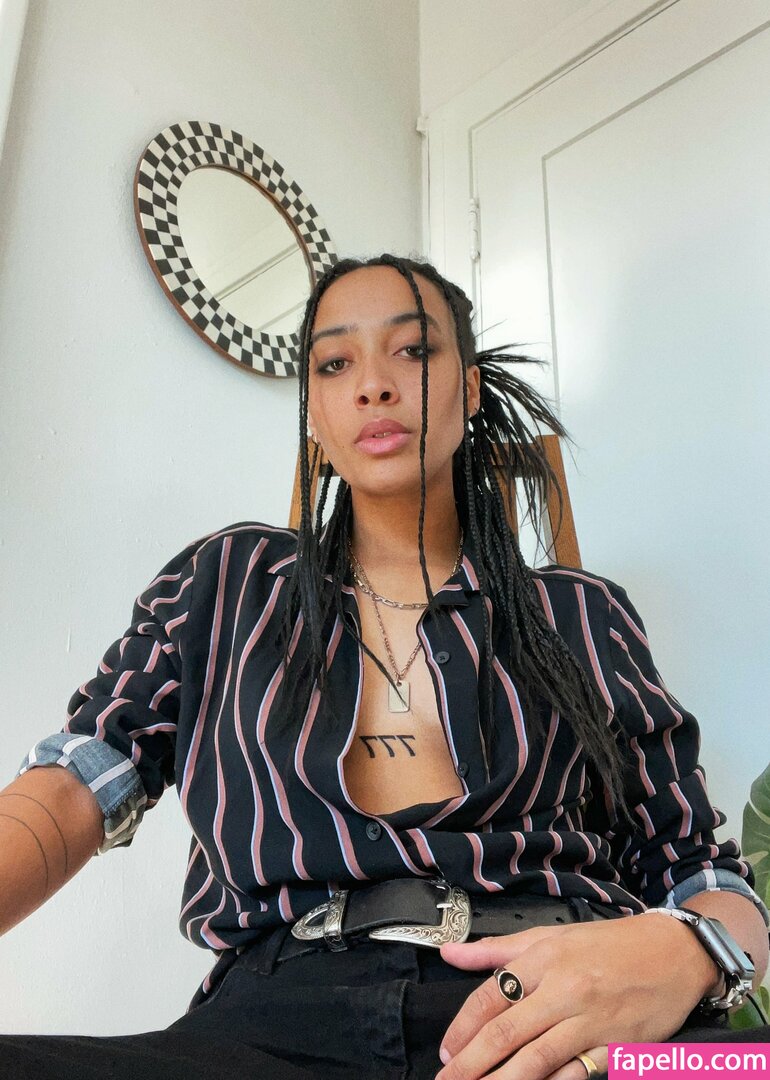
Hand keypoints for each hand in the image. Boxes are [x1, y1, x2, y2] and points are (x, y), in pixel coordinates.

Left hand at [436, 914, 718, 1079]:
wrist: (675, 953)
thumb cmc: (608, 944)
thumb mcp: (551, 936)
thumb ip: (497, 949)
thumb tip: (449, 952)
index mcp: (544, 958)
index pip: (492, 996)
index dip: (464, 1027)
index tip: (446, 1050)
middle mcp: (564, 989)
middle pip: (508, 1032)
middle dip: (472, 1063)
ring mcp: (591, 1021)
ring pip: (537, 1059)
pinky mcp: (617, 1048)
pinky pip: (577, 1074)